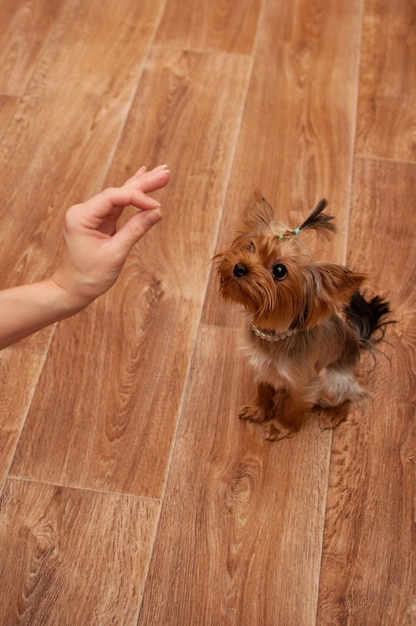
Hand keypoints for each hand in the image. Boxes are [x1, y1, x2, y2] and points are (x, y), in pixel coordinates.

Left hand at [51, 164, 169, 306]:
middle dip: (143, 183)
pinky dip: (132, 197)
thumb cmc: (89, 276)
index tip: (157, 207)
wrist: (72, 290)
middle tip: (165, 173)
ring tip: (161, 174)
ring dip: (141, 187)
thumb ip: (135, 230)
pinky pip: (118, 206)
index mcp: (81, 216)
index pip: (114, 198)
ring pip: (120, 197)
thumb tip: (156, 212)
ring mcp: (91, 216)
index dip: (138, 198)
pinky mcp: (99, 222)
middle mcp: (84, 211)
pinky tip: (141, 179)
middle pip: (118, 192)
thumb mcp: (115, 254)